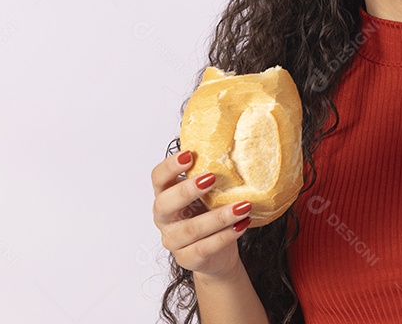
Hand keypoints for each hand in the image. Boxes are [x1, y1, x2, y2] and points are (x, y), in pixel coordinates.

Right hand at [151, 151, 251, 278]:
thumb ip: (211, 173)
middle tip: (211, 177)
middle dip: (187, 190)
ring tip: (243, 206)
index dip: (170, 166)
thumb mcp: (209, 193)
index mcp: (166, 195)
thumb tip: (235, 142)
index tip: (190, 154)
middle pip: (165, 204)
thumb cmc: (210, 214)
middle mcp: (164, 218)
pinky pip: (205, 247)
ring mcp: (173, 240)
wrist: (218, 254)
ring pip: (191, 229)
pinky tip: (242, 224)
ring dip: (218, 216)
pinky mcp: (187, 258)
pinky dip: (225, 236)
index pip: (158, 178)